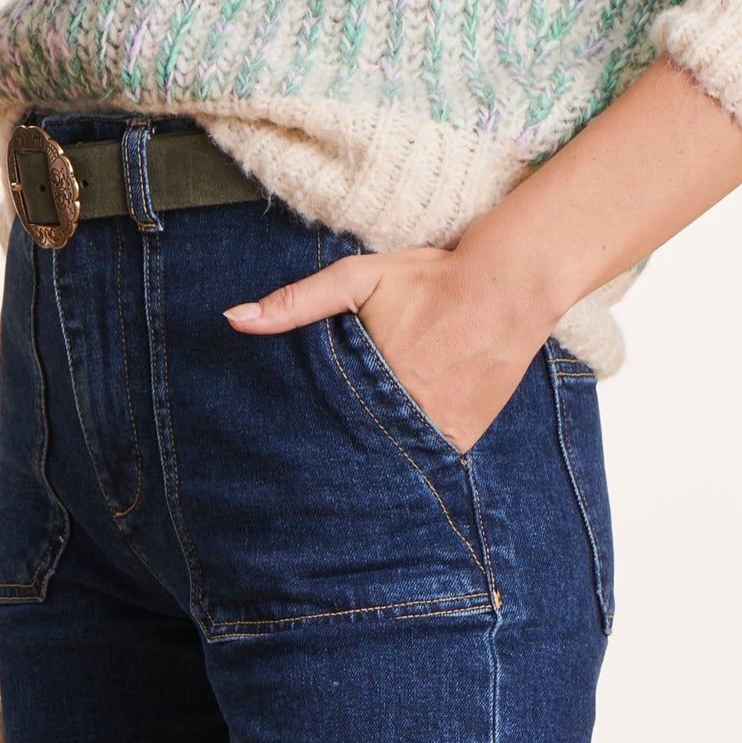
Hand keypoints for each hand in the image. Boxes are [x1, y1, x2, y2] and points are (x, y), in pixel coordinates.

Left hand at [223, 239, 549, 456]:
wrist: (509, 286)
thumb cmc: (428, 278)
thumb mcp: (357, 279)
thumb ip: (297, 301)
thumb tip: (233, 318)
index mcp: (367, 379)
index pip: (318, 422)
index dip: (301, 430)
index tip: (283, 441)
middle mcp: (401, 414)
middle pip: (350, 446)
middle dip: (331, 450)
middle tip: (307, 464)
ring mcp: (434, 432)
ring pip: (387, 459)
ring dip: (370, 456)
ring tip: (351, 456)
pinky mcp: (462, 439)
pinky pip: (426, 460)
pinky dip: (410, 456)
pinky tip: (394, 449)